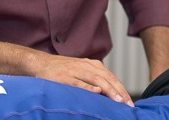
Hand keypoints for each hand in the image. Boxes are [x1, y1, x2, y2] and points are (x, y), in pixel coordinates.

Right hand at [0, 40, 133, 105]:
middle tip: (128, 105)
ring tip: (118, 100)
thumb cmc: (61, 71)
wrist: (38, 63)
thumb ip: (94, 80)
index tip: (130, 103)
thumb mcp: (80, 72)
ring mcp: (74, 70)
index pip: (111, 77)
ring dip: (108, 90)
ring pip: (96, 79)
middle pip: (107, 78)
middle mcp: (85, 66)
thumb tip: (110, 95)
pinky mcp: (63, 76)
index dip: (122, 89)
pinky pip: (77, 82)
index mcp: (91, 65)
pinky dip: (87, 87)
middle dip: (119, 92)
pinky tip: (96, 92)